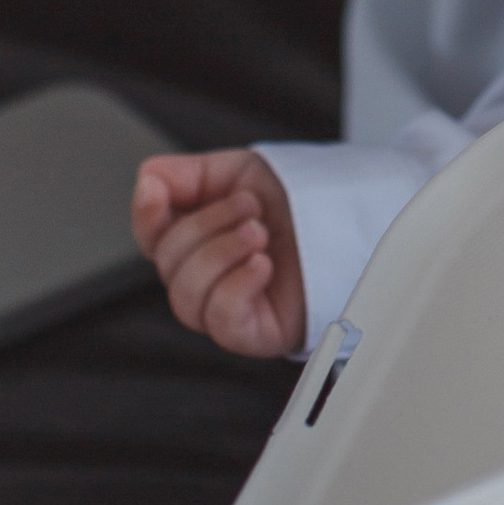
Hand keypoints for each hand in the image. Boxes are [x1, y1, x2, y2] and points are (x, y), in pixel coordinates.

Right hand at [132, 147, 307, 358]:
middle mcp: (209, 277)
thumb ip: (189, 174)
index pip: (152, 237)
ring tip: (260, 234)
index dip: (146, 215)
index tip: (157, 192)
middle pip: (168, 264)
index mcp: (200, 239)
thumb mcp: (243, 171)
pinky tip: (262, 265)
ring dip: (221, 255)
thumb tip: (147, 179)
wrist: (357, 216)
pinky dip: (237, 288)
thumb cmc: (305, 200)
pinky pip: (221, 322)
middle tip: (250, 207)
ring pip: (186, 297)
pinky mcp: (255, 333)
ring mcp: (230, 307)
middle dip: (206, 226)